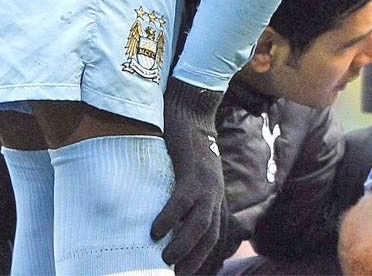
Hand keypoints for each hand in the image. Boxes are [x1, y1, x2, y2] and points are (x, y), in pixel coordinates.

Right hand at [151, 77, 225, 273]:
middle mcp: (215, 192)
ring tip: (165, 261)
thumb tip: (166, 217)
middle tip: (178, 275)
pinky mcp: (192, 171)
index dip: (204, 255)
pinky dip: (169, 218)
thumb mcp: (191, 173)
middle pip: (211, 234)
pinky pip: (182, 201)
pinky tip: (155, 232)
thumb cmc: (185, 144)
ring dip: (183, 245)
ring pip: (200, 223)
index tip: (187, 271)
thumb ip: (185, 194)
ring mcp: (206, 182)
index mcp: (215, 195)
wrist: (192, 111)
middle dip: (196, 258)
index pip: (215, 232)